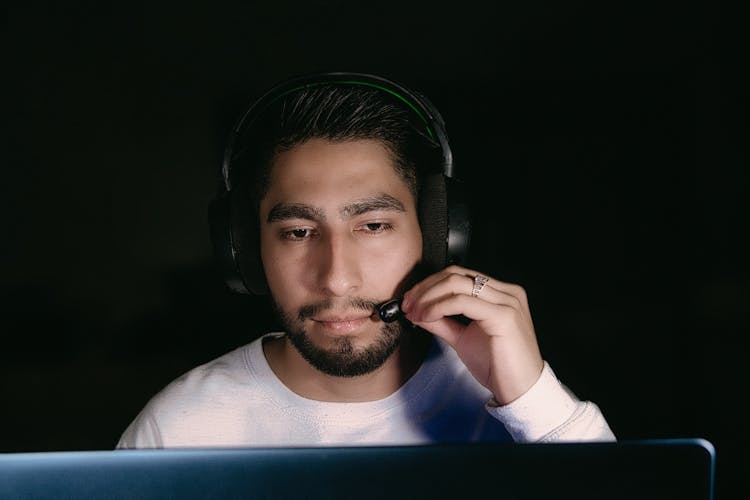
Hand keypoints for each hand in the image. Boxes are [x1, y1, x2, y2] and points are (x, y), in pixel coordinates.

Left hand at [401, 265, 543, 404]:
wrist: (521, 391)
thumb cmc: (499, 366)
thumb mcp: (463, 339)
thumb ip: (443, 322)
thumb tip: (419, 311)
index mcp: (500, 294)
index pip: (459, 275)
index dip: (430, 284)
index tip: (411, 300)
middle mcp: (506, 292)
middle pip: (456, 274)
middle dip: (425, 288)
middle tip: (407, 305)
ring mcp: (507, 301)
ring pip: (457, 283)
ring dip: (428, 296)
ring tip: (414, 312)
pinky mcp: (504, 315)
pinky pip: (463, 302)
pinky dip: (438, 307)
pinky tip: (427, 317)